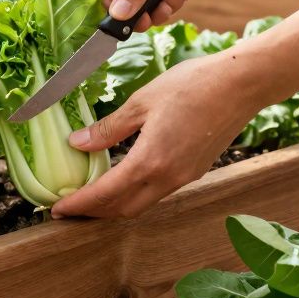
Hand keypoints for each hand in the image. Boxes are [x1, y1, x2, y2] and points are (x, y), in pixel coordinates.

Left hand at [51, 52, 263, 218]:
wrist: (241, 85)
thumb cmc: (193, 85)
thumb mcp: (141, 101)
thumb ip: (109, 128)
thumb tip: (77, 143)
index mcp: (150, 161)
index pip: (105, 194)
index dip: (79, 204)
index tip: (57, 209)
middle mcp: (168, 178)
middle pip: (123, 209)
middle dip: (93, 212)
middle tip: (69, 206)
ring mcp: (184, 177)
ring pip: (141, 204)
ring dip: (114, 205)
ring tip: (91, 196)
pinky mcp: (194, 171)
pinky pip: (157, 192)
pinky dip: (134, 193)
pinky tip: (123, 179)